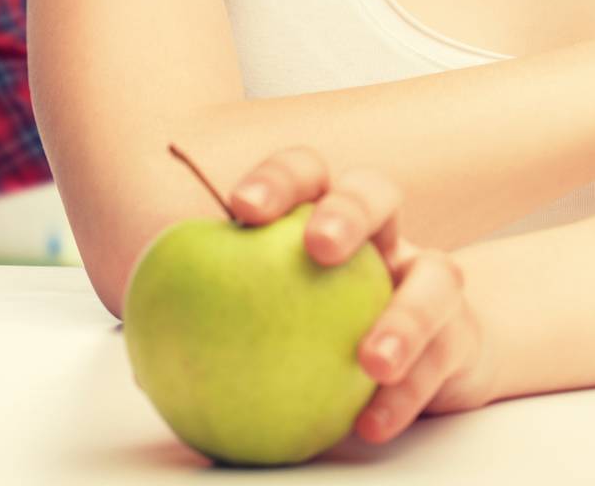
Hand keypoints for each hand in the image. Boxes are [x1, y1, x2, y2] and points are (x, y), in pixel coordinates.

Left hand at [228, 149, 500, 443]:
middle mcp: (386, 239)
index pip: (306, 173)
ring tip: (371, 359)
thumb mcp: (262, 323)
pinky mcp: (461, 336)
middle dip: (350, 209)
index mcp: (329, 218)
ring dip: (405, 316)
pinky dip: (409, 393)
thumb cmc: (315, 336)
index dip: (278, 179)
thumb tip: (133, 341)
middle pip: (378, 193)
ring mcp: (429, 282)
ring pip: (437, 275)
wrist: (422, 363)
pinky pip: (444, 358)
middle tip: (319, 245)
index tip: (241, 207)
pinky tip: (372, 420)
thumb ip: (208, 323)